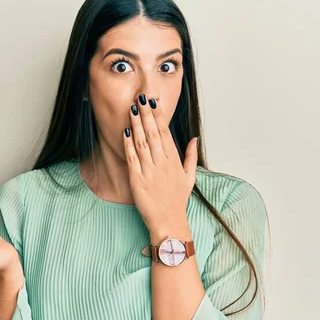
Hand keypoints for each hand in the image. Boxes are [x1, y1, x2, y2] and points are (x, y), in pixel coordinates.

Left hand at [123, 95, 197, 239]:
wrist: (168, 220)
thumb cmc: (178, 200)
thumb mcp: (190, 177)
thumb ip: (191, 156)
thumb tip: (194, 138)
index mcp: (174, 160)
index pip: (165, 133)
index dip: (159, 117)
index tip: (154, 103)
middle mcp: (162, 163)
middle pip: (153, 133)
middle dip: (146, 115)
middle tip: (141, 98)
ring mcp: (150, 170)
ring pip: (142, 142)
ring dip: (137, 124)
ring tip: (132, 109)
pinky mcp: (137, 179)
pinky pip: (132, 158)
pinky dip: (128, 144)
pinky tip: (125, 131)